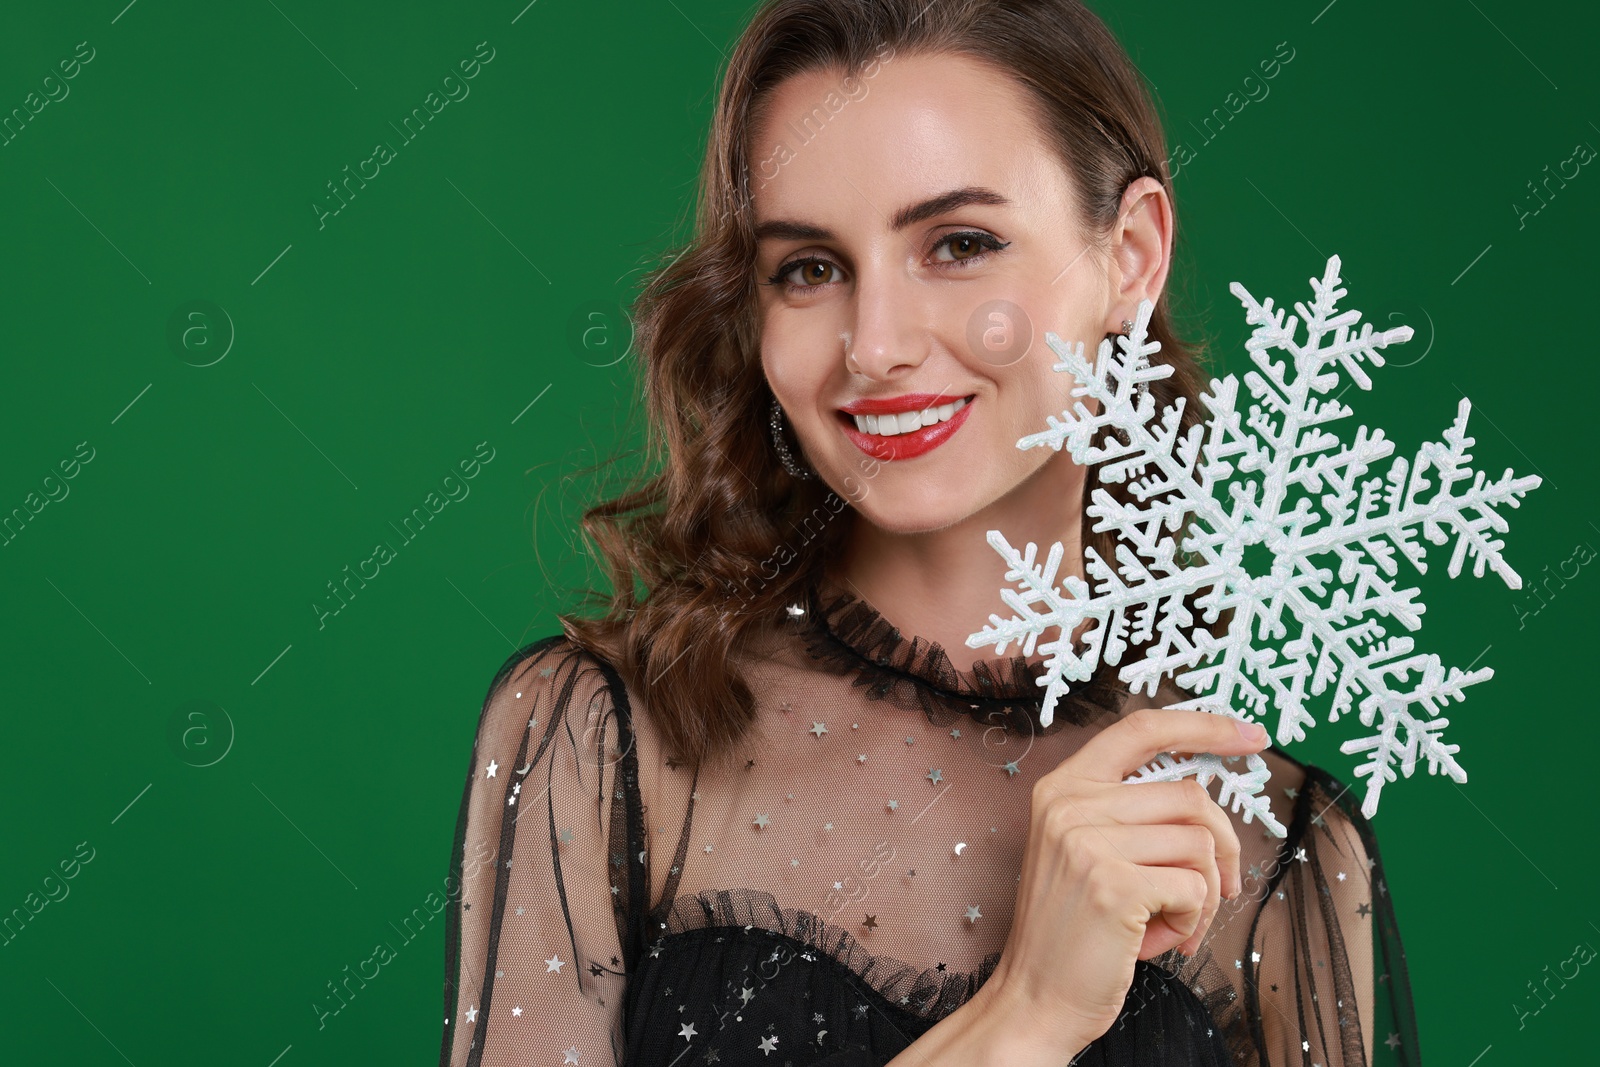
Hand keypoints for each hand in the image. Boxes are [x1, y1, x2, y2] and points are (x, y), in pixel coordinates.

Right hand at [982, 707, 1270, 1057]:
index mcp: (1063, 787)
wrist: (1035, 999)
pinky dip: (1192, 921)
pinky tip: (1157, 940)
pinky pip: (1196, 887)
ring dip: (1202, 895)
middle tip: (1214, 893)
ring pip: (1201, 844)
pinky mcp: (1113, 883)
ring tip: (1167, 922)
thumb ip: (1130, 813)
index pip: (1141, 729)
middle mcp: (1069, 803)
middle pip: (1191, 796)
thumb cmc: (1076, 932)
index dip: (1202, 726)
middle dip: (1223, 849)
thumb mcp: (1088, 851)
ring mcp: (1086, 841)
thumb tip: (1206, 795)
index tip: (1251, 735)